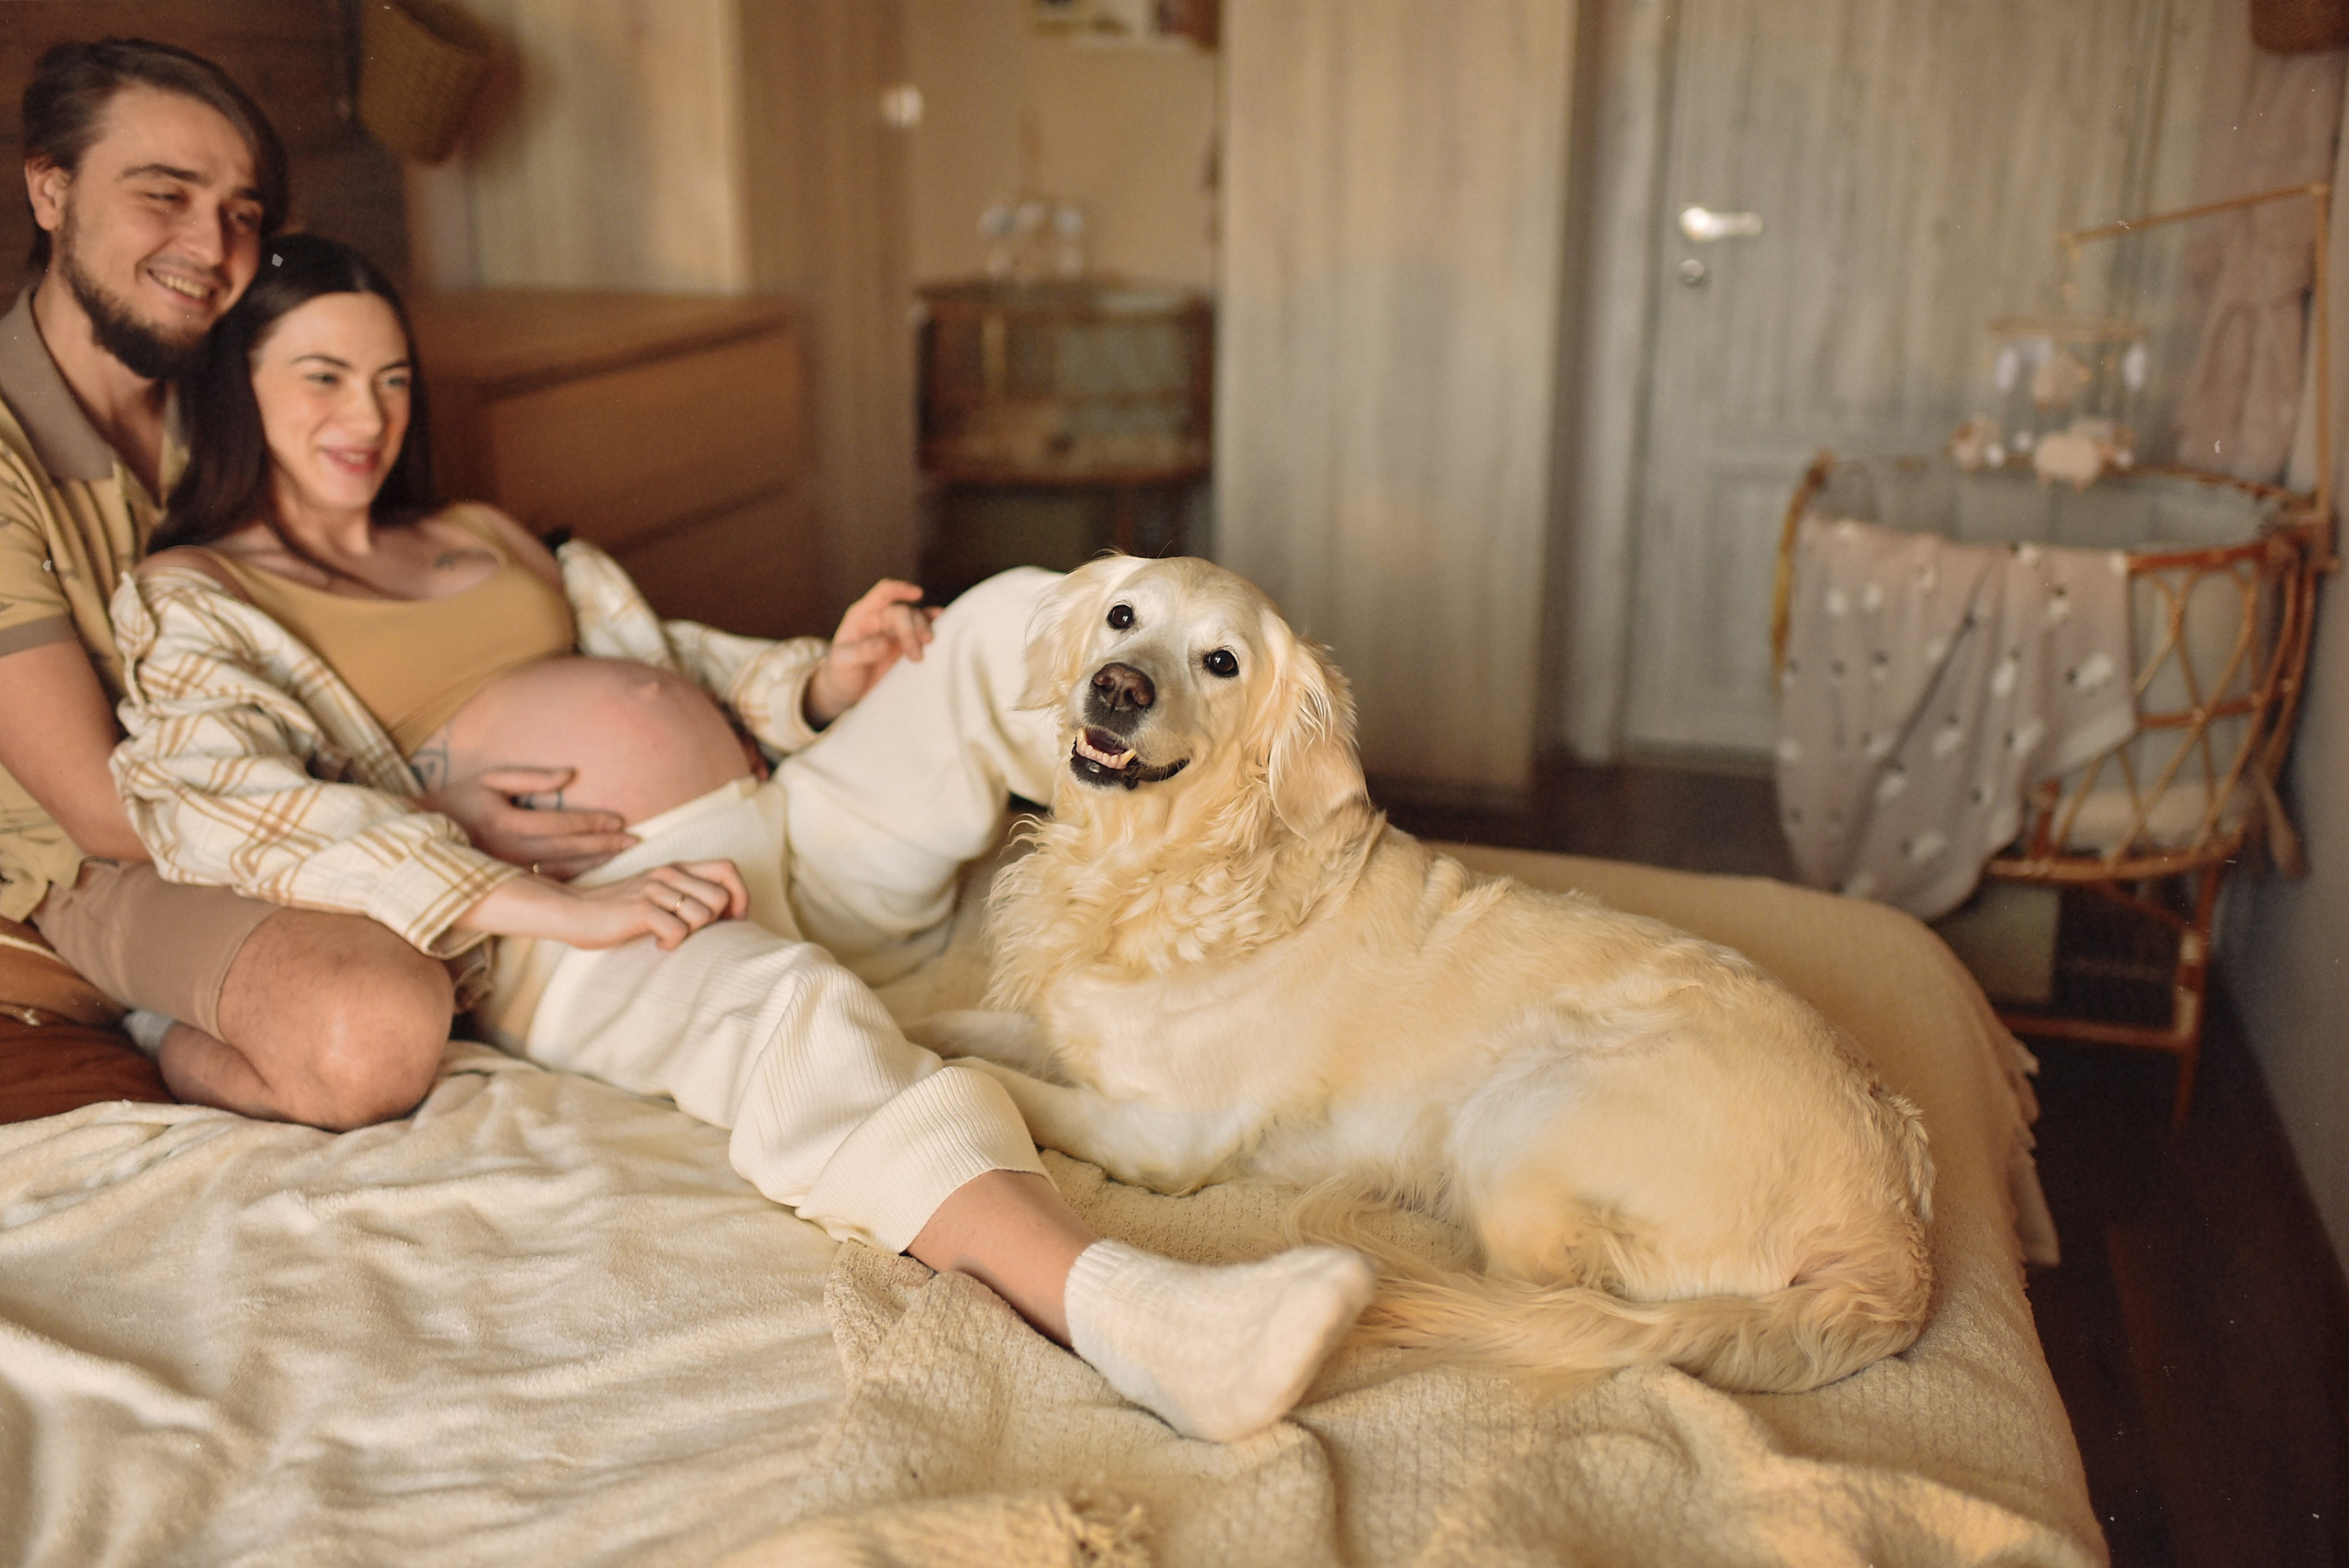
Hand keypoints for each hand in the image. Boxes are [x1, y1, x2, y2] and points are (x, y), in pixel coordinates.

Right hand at [417, 765, 635, 879]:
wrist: (417, 839)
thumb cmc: (456, 801)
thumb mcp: (488, 780)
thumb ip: (530, 777)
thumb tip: (570, 774)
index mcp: (506, 822)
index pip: (561, 823)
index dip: (593, 822)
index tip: (620, 820)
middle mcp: (510, 851)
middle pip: (568, 848)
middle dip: (604, 845)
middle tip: (634, 842)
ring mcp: (509, 871)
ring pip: (562, 870)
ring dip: (595, 863)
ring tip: (622, 856)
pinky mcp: (507, 882)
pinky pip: (547, 883)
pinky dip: (575, 879)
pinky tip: (596, 874)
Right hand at [454, 859, 749, 951]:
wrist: (574, 912)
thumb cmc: (620, 911)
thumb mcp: (658, 895)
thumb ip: (687, 895)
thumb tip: (729, 915)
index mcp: (677, 868)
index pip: (728, 869)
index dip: (740, 895)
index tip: (733, 921)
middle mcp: (669, 873)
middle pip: (721, 896)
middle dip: (716, 922)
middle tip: (693, 934)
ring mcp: (654, 889)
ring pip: (703, 914)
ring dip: (692, 934)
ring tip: (670, 937)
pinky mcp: (640, 909)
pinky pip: (677, 931)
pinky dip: (671, 944)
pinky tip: (656, 946)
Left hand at [805, 579, 939, 726]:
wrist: (847, 691)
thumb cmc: (840, 672)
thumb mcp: (842, 662)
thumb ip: (860, 651)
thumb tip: (883, 643)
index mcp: (862, 616)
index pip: (882, 593)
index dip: (900, 590)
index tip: (917, 594)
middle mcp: (880, 619)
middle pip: (903, 613)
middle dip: (912, 629)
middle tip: (916, 655)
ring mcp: (895, 631)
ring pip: (916, 620)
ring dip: (924, 631)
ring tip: (928, 647)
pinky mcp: (906, 645)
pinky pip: (922, 629)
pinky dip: (933, 625)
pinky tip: (942, 623)